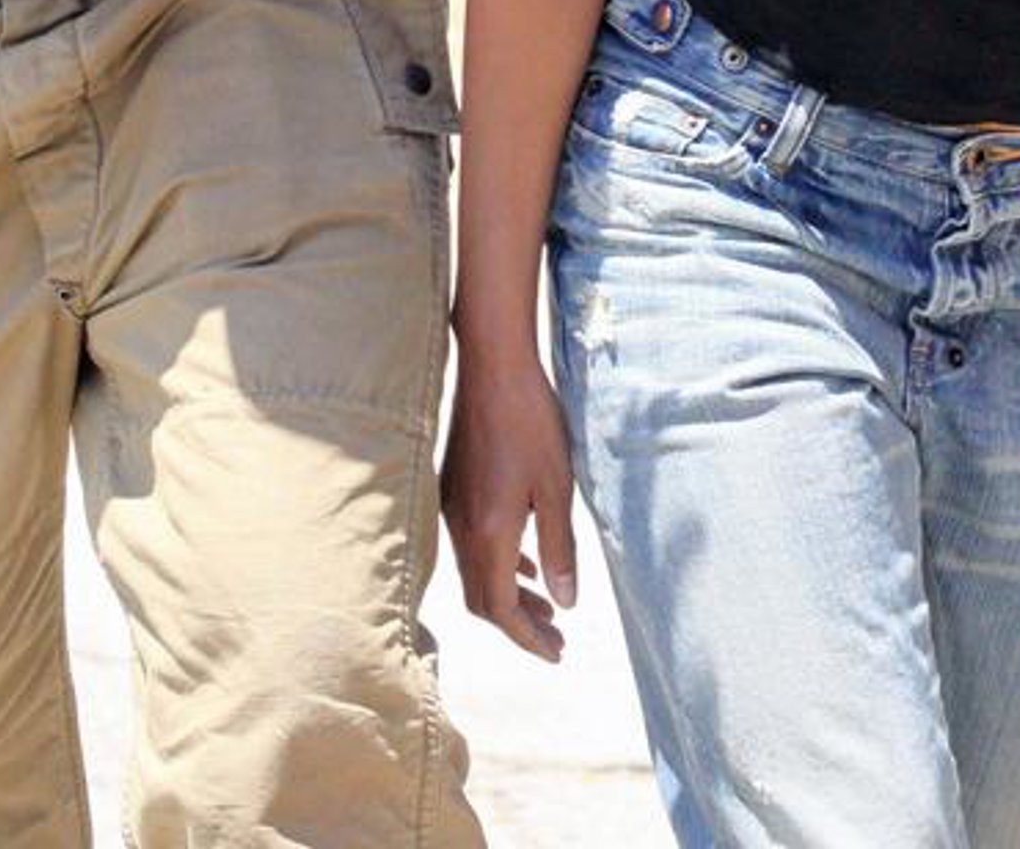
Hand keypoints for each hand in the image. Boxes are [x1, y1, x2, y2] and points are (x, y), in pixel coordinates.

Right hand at [441, 352, 578, 662]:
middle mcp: (463, 527)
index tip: (556, 652)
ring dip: (509, 596)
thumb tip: (566, 601)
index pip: (500, 609)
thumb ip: (559, 548)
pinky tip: (525, 561)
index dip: (527, 638)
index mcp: (489, 533)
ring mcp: (453, 507)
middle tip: (556, 639)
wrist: (493, 367)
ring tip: (547, 607)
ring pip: (476, 573)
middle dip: (519, 625)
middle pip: (483, 600)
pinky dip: (499, 565)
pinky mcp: (454, 489)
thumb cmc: (531, 422)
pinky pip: (472, 546)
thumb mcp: (557, 487)